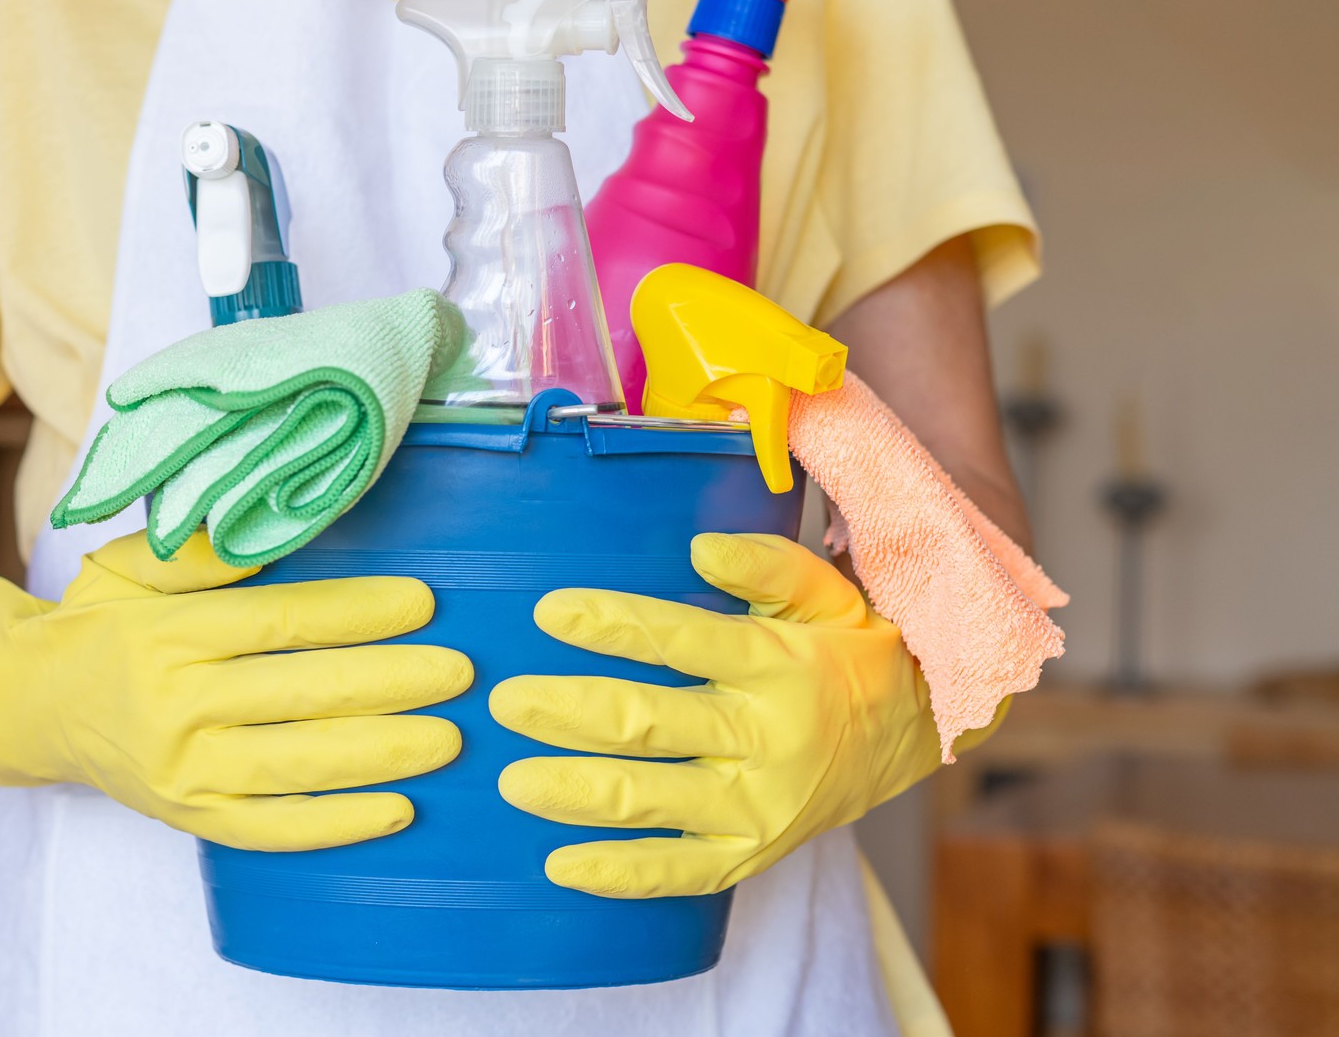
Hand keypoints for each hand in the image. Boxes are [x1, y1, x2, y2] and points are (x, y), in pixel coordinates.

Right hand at [0, 531, 471, 850]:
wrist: (28, 705)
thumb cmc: (99, 624)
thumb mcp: (132, 568)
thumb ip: (202, 552)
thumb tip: (280, 520)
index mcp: (165, 633)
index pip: (278, 622)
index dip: (356, 613)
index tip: (424, 602)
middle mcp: (171, 704)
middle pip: (300, 694)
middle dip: (390, 683)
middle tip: (461, 672)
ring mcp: (179, 770)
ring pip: (296, 765)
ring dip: (380, 753)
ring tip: (450, 737)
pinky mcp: (186, 817)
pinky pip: (271, 829)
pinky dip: (336, 824)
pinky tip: (398, 809)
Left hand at [491, 532, 958, 896]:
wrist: (915, 737)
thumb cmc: (848, 651)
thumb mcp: (827, 594)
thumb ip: (767, 565)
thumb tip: (700, 547)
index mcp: (779, 666)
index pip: (683, 639)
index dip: (614, 625)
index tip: (550, 612)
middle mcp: (767, 739)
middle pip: (651, 724)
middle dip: (569, 713)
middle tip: (504, 702)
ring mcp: (759, 806)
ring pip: (652, 800)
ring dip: (576, 792)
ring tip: (512, 779)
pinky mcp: (752, 853)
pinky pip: (679, 871)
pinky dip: (620, 872)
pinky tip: (560, 864)